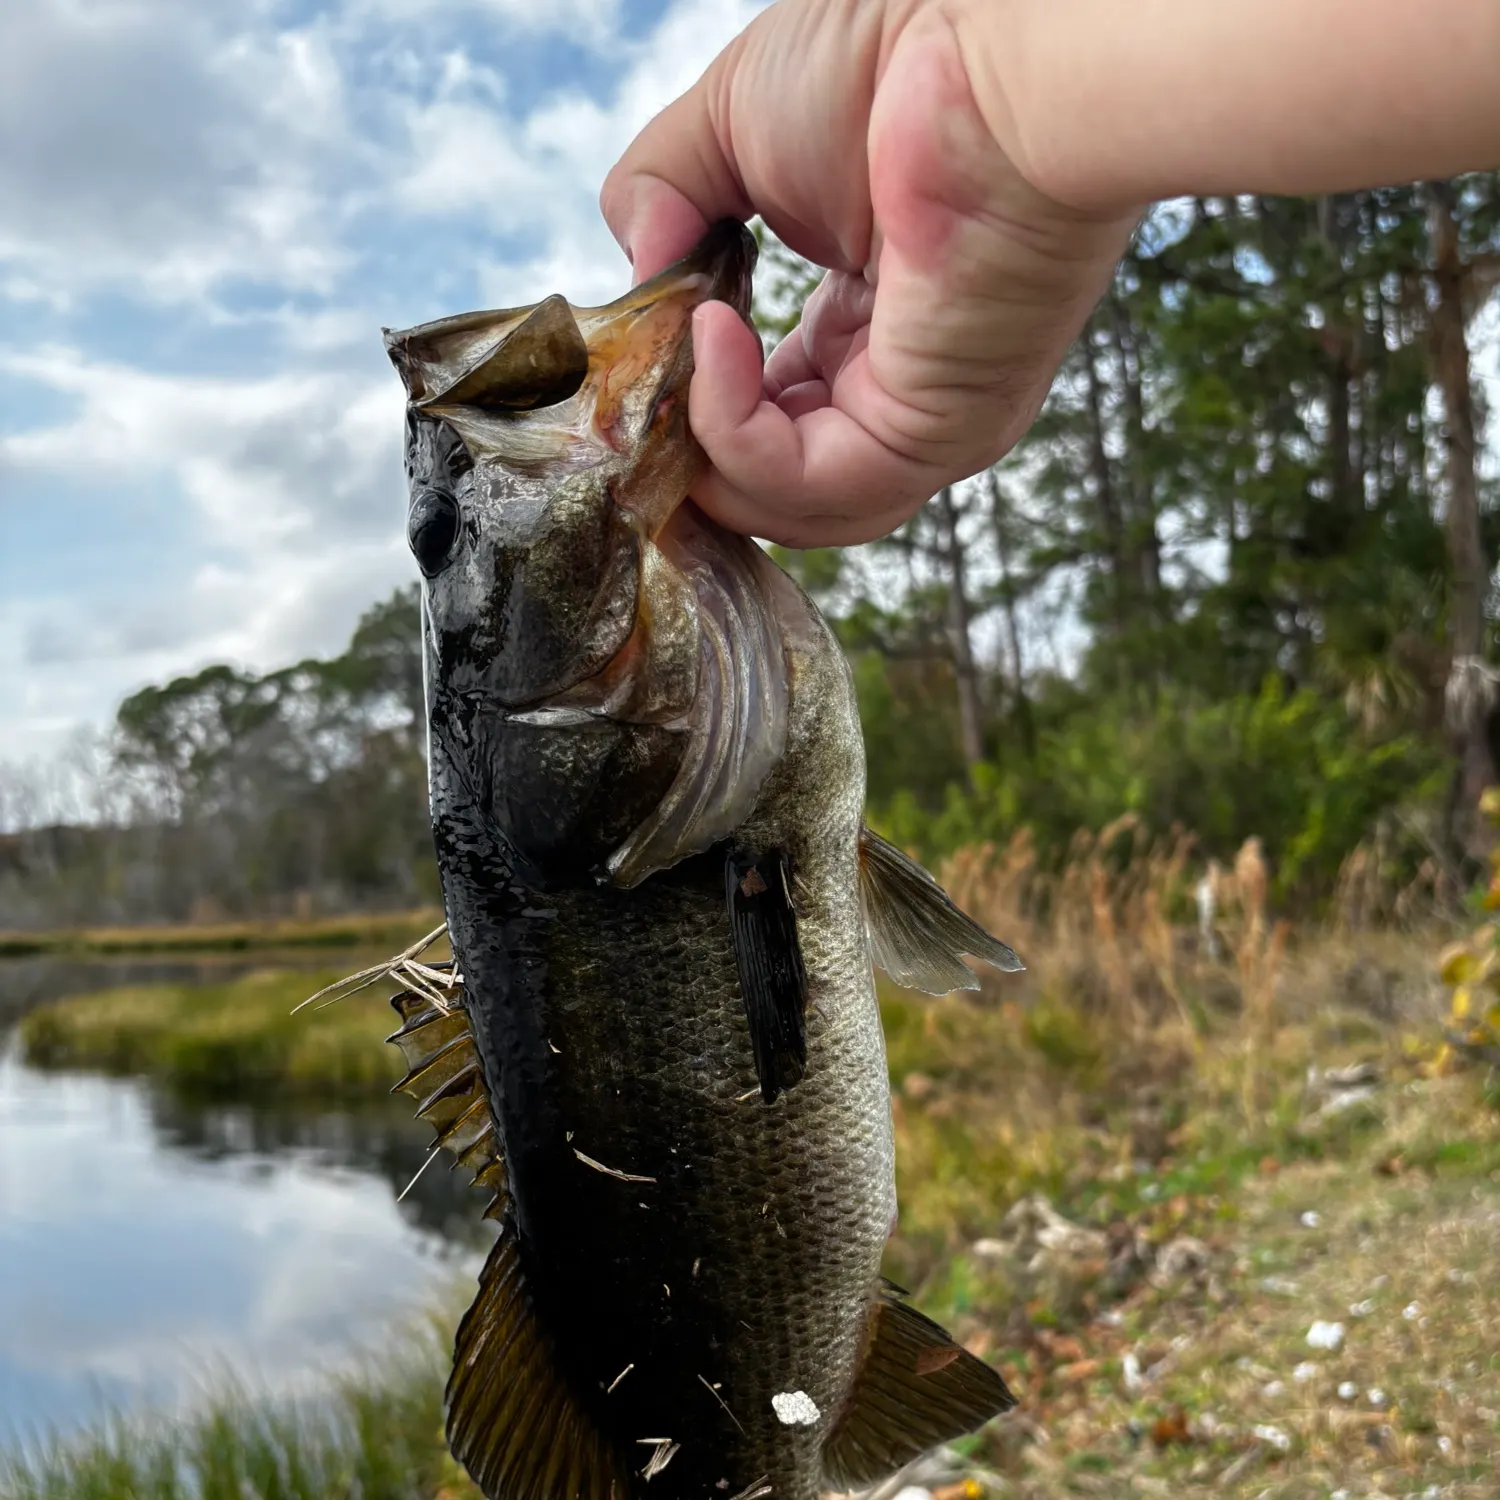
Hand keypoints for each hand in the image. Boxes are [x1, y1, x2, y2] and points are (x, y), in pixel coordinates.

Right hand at [600, 0, 1137, 546]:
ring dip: (702, 454)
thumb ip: (662, 198)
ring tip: (670, 365)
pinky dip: (732, 429)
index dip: (692, 408)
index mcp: (864, 333)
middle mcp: (899, 394)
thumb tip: (638, 277)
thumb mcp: (730, 125)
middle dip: (689, 455)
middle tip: (634, 399)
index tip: (642, 362)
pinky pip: (803, 482)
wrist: (986, 40)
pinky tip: (712, 338)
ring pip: (788, 512)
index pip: (768, 425)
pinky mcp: (926, 433)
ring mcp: (919, 425)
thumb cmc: (891, 57)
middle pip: (775, 492)